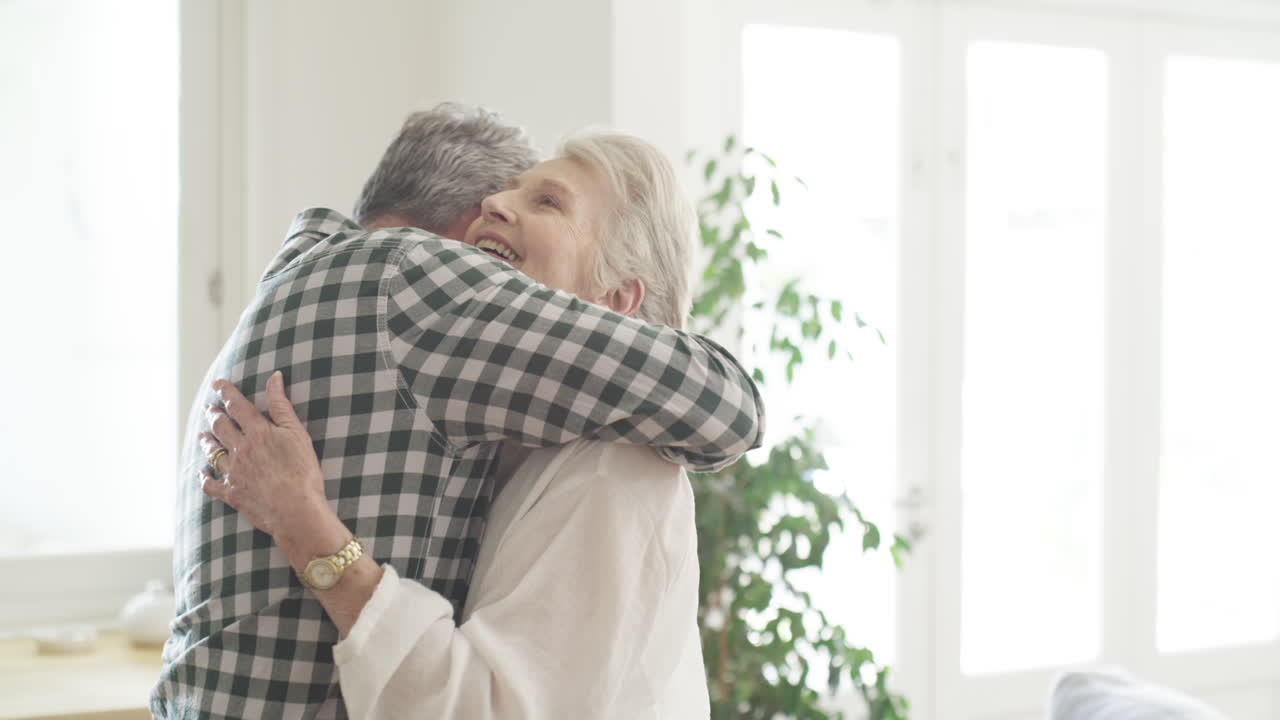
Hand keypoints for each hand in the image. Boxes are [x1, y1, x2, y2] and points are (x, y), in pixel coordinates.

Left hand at [200, 371, 332, 549]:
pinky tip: (202, 473)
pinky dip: (204, 477)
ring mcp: (233, 472)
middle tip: (209, 408)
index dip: (225, 392)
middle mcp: (240, 449)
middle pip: (219, 426)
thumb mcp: (297, 433)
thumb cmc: (303, 472)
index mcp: (257, 432)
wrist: (296, 510)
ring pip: (212, 452)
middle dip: (213, 414)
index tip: (218, 384)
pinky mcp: (231, 493)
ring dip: (206, 441)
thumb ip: (282, 405)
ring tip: (202, 435)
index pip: (236, 405)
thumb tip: (274, 378)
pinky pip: (210, 484)